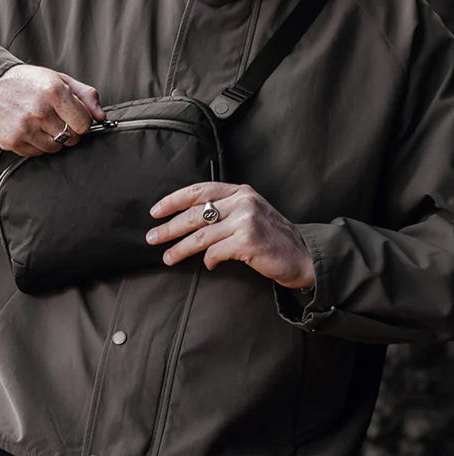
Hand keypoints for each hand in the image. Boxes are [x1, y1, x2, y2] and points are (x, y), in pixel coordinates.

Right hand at [0, 64, 105, 155]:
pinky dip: (37, 145)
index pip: (84, 123)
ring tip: (42, 124)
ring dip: (54, 139)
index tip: (73, 115)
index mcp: (54, 92)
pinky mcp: (12, 141)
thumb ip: (85, 95)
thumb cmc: (29, 83)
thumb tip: (102, 117)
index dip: (82, 121)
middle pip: (71, 138)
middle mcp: (39, 111)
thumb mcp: (59, 79)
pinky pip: (37, 153)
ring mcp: (24, 128)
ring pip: (55, 148)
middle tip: (56, 119)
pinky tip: (29, 129)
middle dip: (69, 130)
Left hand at [146, 181, 314, 289]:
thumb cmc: (273, 238)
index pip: (198, 190)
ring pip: (201, 234)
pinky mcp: (248, 240)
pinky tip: (207, 264)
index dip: (173, 200)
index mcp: (240, 191)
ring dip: (180, 248)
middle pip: (194, 213)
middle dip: (169, 227)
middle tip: (152, 237)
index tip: (155, 212)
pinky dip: (208, 260)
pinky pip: (216, 252)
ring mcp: (246, 220)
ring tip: (168, 258)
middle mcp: (242, 201)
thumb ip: (225, 210)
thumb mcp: (250, 214)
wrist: (303, 257)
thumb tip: (187, 220)